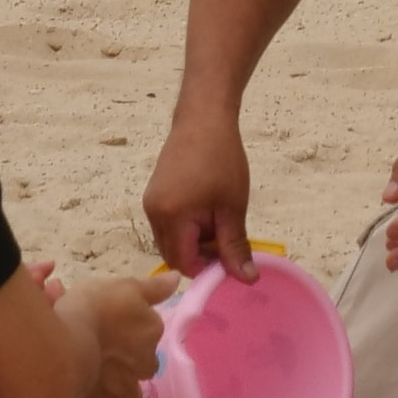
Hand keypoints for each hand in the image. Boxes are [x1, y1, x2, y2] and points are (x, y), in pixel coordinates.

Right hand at [62, 273, 163, 397]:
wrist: (65, 344)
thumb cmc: (94, 308)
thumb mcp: (124, 286)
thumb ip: (154, 288)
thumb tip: (177, 279)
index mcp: (152, 331)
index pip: (152, 333)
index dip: (135, 332)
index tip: (117, 327)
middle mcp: (144, 363)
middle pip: (145, 367)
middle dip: (132, 364)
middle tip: (109, 355)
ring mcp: (122, 388)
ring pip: (129, 395)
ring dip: (119, 389)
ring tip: (100, 378)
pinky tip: (83, 392)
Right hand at [142, 109, 253, 279]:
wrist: (204, 118)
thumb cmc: (222, 159)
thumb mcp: (233, 207)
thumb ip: (235, 246)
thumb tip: (247, 280)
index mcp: (170, 218)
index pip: (183, 264)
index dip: (207, 267)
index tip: (229, 257)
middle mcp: (153, 214)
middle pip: (174, 255)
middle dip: (200, 255)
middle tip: (226, 237)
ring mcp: (150, 203)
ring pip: (170, 241)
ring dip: (194, 241)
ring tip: (218, 218)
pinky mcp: (154, 195)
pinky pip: (167, 225)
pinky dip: (186, 227)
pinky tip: (206, 208)